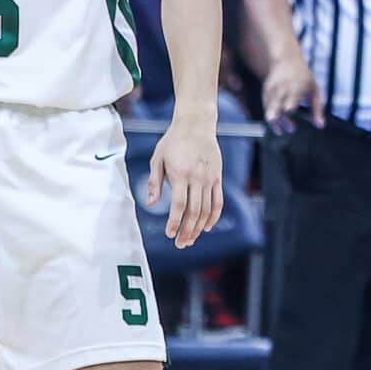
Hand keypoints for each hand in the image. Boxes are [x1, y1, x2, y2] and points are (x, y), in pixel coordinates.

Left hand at [148, 119, 224, 248]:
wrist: (197, 125)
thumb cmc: (173, 141)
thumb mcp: (158, 159)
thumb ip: (155, 182)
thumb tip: (152, 204)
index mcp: (181, 174)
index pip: (180, 205)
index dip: (175, 222)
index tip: (170, 234)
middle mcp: (197, 178)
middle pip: (194, 211)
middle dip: (187, 230)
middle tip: (180, 244)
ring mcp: (210, 178)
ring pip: (206, 209)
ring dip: (199, 227)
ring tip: (190, 239)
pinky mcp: (218, 177)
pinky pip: (218, 201)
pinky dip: (213, 216)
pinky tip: (207, 227)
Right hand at [260, 53, 324, 130]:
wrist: (286, 60)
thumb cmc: (304, 77)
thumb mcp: (314, 90)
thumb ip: (317, 109)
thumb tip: (320, 126)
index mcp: (295, 88)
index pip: (289, 102)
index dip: (289, 110)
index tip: (292, 122)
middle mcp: (281, 90)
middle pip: (276, 108)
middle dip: (279, 120)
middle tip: (287, 130)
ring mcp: (271, 91)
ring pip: (269, 110)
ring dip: (274, 122)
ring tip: (281, 131)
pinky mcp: (265, 92)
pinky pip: (266, 107)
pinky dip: (270, 116)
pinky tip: (277, 124)